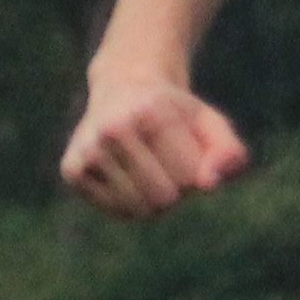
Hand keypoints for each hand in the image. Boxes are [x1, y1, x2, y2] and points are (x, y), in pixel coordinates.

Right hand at [59, 68, 250, 222]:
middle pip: (164, 198)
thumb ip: (228, 152)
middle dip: (175, 189)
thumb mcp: (210, 123)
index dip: (196, 173)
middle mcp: (114, 128)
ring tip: (148, 170)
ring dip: (153, 200)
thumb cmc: (175, 113)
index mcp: (151, 112)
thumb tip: (209, 185)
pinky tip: (126, 177)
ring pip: (139, 209)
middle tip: (165, 162)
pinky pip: (115, 211)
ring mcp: (88, 149)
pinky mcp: (71, 169)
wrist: (123, 88)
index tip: (184, 149)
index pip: (190, 179)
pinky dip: (129, 204)